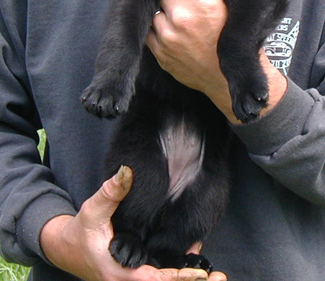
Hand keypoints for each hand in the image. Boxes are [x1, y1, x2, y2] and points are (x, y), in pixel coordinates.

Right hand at [40, 166, 226, 280]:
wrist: (69, 248)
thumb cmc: (82, 231)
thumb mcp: (94, 209)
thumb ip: (112, 191)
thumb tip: (127, 171)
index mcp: (119, 273)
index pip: (153, 280)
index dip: (177, 277)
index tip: (199, 273)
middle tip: (217, 277)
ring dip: (186, 279)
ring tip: (215, 275)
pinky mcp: (138, 277)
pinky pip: (160, 279)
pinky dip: (178, 274)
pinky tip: (194, 263)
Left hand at [138, 0, 286, 123]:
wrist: (223, 77)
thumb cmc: (227, 37)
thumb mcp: (224, 7)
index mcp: (203, 0)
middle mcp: (183, 16)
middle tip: (188, 14)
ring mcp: (168, 36)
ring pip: (155, 13)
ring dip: (164, 17)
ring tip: (184, 30)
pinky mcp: (159, 53)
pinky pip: (150, 33)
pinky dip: (159, 32)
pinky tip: (177, 40)